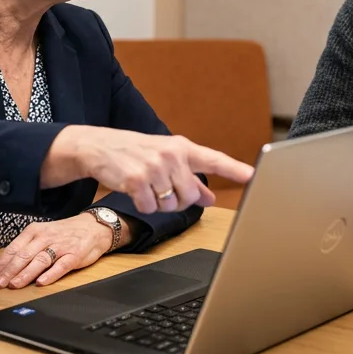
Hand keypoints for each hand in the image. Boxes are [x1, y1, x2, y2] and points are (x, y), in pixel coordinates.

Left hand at [0, 213, 129, 288]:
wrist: (93, 227)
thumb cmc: (64, 233)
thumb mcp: (41, 234)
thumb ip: (22, 248)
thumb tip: (0, 263)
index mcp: (34, 231)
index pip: (13, 249)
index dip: (1, 264)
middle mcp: (45, 237)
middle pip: (24, 255)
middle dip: (9, 271)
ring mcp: (60, 246)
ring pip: (39, 260)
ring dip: (25, 274)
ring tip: (15, 284)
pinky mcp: (74, 255)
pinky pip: (60, 266)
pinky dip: (50, 274)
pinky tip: (41, 282)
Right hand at [41, 126, 252, 214]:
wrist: (98, 145)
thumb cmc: (135, 152)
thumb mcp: (165, 159)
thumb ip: (190, 178)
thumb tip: (210, 197)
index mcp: (182, 148)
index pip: (214, 160)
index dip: (236, 170)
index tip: (255, 176)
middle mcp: (171, 155)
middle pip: (190, 196)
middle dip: (177, 199)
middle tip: (160, 187)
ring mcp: (154, 167)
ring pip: (171, 205)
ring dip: (158, 203)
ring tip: (145, 185)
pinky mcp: (137, 180)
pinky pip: (151, 208)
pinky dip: (142, 205)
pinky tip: (134, 190)